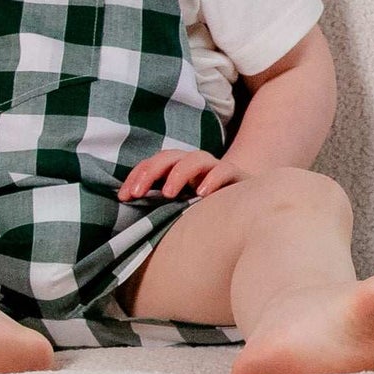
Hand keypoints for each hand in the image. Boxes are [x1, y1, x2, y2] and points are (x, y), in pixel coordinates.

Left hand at [120, 146, 247, 203]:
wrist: (250, 203)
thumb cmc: (208, 209)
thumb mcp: (181, 208)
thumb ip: (161, 208)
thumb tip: (132, 217)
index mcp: (178, 169)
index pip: (153, 165)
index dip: (137, 177)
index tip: (123, 197)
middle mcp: (195, 164)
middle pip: (169, 157)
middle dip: (151, 172)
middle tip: (137, 194)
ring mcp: (215, 168)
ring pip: (195, 159)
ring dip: (179, 174)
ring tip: (168, 194)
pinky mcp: (236, 176)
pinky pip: (224, 170)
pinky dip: (212, 179)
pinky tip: (202, 194)